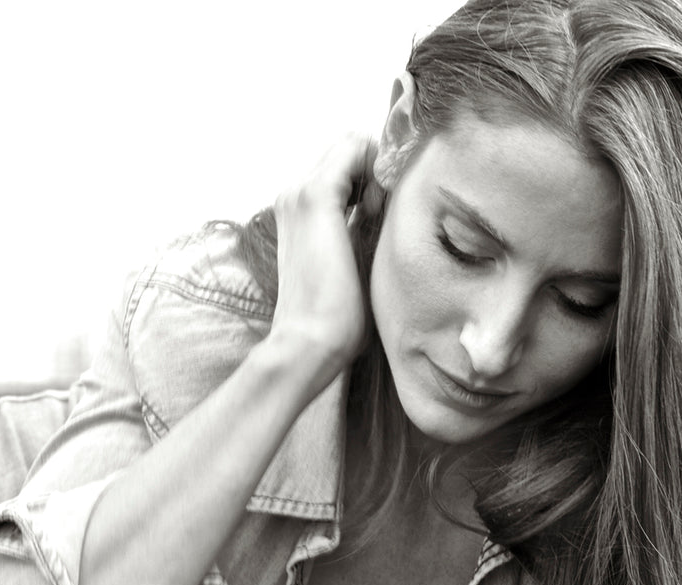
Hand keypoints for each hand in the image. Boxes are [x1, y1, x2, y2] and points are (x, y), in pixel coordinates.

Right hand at [269, 133, 385, 389]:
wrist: (309, 342)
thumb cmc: (334, 316)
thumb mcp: (350, 259)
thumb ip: (361, 227)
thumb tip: (388, 207)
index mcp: (298, 210)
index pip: (343, 164)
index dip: (371, 180)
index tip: (379, 218)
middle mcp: (293, 193)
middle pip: (348, 149)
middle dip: (374, 172)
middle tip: (380, 216)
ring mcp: (300, 191)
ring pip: (352, 144)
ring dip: (375, 172)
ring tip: (378, 217)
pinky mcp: (315, 196)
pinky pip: (356, 148)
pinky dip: (376, 172)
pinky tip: (378, 212)